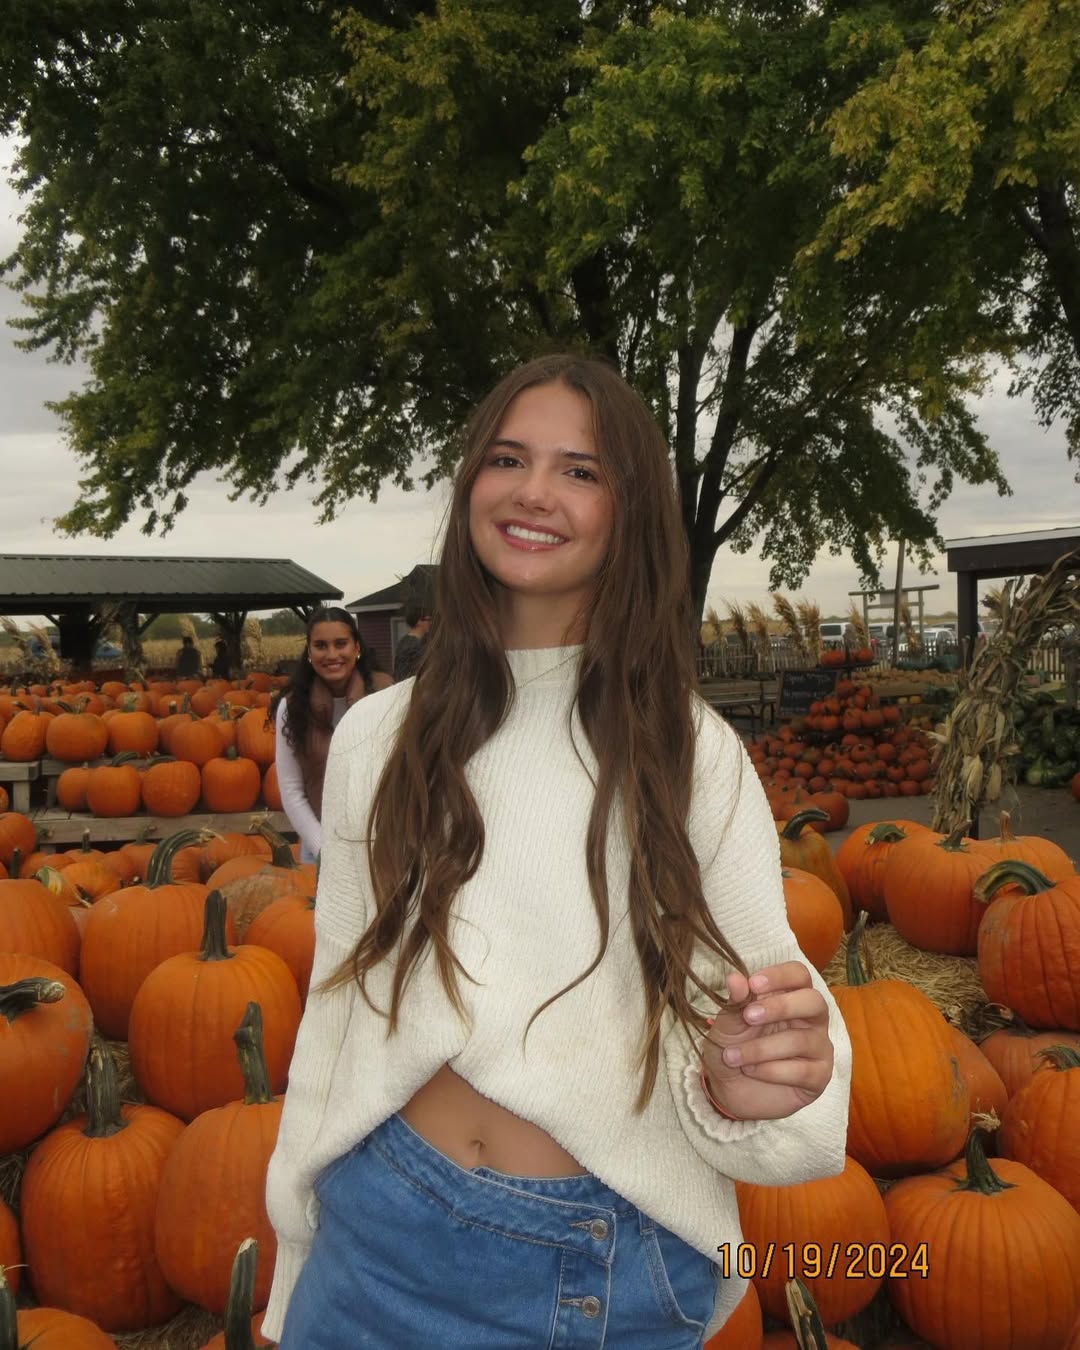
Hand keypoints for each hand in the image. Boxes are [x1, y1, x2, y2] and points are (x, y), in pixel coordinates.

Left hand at [699, 962, 833, 1121]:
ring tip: (733, 1057)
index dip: (780, 976)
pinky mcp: (819, 1077)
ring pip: (801, 1040)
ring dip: (761, 1048)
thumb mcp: (727, 1025)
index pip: (799, 974)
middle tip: (749, 1017)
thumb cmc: (733, 1046)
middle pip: (814, 1001)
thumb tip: (735, 978)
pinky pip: (802, 1070)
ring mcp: (818, 1048)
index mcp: (790, 996)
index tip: (753, 984)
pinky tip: (752, 1071)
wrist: (728, 1090)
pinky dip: (771, 1070)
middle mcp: (810, 1019)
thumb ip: (734, 1002)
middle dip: (781, 1007)